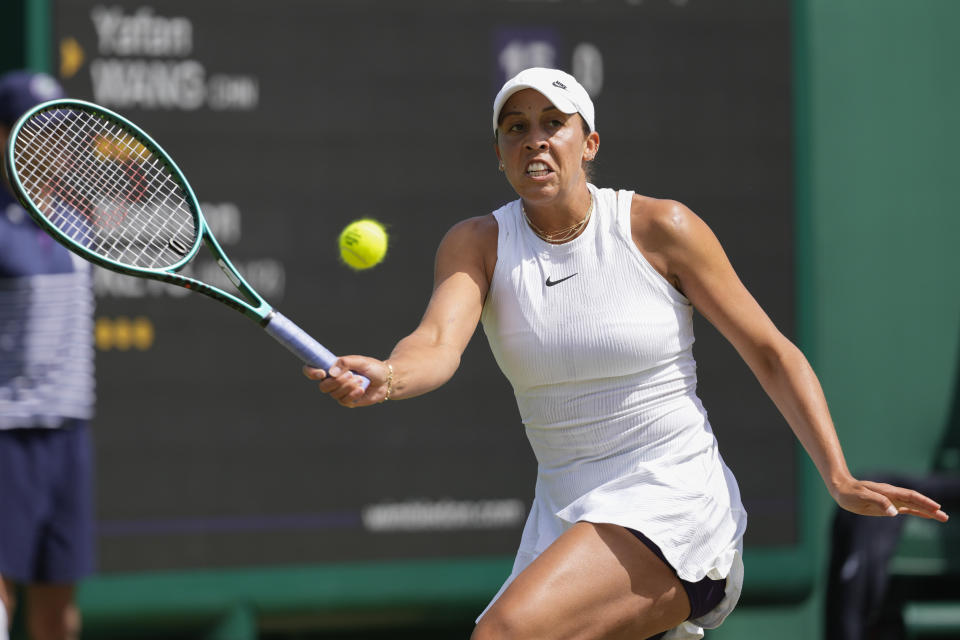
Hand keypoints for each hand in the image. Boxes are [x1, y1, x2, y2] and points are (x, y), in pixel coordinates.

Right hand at [302, 356, 391, 406]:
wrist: (387, 380)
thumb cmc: (373, 367)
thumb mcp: (360, 361)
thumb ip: (345, 363)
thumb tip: (331, 372)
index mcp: (332, 368)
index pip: (312, 370)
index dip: (311, 372)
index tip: (321, 373)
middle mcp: (333, 381)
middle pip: (323, 386)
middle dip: (337, 382)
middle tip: (352, 375)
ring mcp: (340, 392)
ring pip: (334, 394)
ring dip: (348, 387)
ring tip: (360, 380)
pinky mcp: (348, 401)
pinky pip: (344, 401)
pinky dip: (353, 394)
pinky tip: (361, 389)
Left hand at [832, 477, 948, 521]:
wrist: (842, 489)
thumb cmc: (850, 493)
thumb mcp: (862, 497)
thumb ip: (878, 502)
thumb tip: (894, 513)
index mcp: (888, 492)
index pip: (910, 496)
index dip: (923, 502)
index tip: (936, 508)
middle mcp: (893, 495)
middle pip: (916, 501)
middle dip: (930, 508)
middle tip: (945, 517)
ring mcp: (891, 501)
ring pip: (913, 506)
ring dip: (927, 512)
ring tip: (942, 518)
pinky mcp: (887, 506)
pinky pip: (906, 509)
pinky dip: (917, 512)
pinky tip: (926, 516)